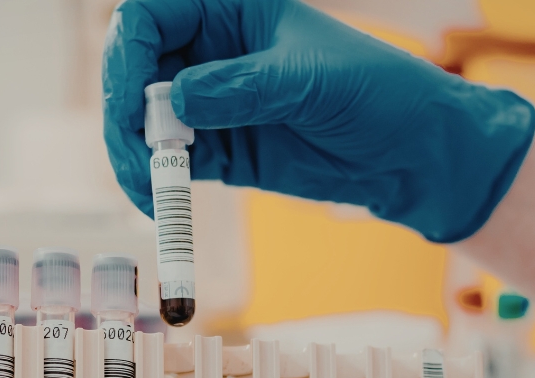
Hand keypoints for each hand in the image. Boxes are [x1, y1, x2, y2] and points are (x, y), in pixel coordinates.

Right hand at [103, 0, 534, 242]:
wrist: (412, 153)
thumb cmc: (377, 91)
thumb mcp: (311, 80)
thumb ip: (243, 86)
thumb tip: (176, 97)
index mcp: (228, 10)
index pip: (150, 15)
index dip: (128, 50)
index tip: (132, 95)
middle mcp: (209, 51)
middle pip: (134, 70)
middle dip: (122, 111)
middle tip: (133, 151)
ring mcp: (209, 102)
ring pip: (142, 121)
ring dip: (131, 153)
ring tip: (144, 188)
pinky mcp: (217, 149)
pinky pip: (167, 162)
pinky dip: (154, 182)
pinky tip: (157, 202)